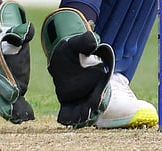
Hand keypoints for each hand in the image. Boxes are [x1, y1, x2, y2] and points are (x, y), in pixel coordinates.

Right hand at [0, 1, 35, 122]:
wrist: (2, 38)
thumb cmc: (11, 35)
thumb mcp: (16, 32)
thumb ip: (22, 32)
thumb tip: (29, 28)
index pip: (2, 77)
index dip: (7, 86)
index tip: (15, 94)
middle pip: (1, 93)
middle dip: (8, 105)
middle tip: (17, 115)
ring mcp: (1, 83)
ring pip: (3, 101)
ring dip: (10, 112)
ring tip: (19, 121)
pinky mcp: (9, 87)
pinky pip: (8, 102)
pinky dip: (13, 111)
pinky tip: (20, 119)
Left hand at [41, 7, 114, 127]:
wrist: (60, 55)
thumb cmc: (72, 48)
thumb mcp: (77, 43)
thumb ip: (86, 41)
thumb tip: (94, 42)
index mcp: (98, 78)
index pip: (101, 91)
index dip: (98, 98)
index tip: (94, 103)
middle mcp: (91, 90)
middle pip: (91, 105)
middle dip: (87, 111)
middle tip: (82, 115)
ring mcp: (79, 97)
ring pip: (80, 111)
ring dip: (77, 117)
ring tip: (71, 120)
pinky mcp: (68, 102)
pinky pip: (68, 112)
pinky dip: (66, 118)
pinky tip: (62, 120)